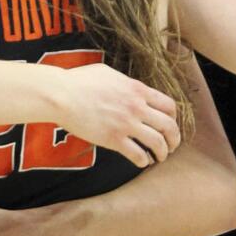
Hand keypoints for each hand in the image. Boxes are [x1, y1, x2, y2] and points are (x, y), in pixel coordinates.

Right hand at [58, 64, 180, 167]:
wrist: (61, 94)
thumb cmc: (78, 81)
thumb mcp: (108, 73)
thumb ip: (124, 82)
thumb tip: (129, 87)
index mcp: (137, 90)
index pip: (169, 106)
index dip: (173, 118)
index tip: (170, 124)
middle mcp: (136, 107)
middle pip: (169, 126)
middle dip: (174, 139)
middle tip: (172, 146)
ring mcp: (126, 124)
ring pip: (157, 142)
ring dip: (162, 152)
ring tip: (160, 157)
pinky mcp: (113, 139)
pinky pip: (137, 154)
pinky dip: (143, 160)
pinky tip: (142, 162)